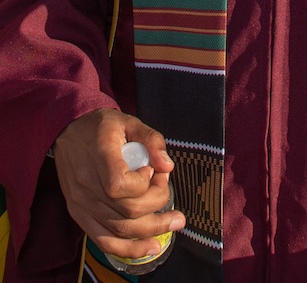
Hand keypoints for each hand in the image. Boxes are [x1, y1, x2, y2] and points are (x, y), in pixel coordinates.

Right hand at [53, 107, 185, 261]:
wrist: (68, 132)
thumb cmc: (101, 127)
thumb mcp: (129, 122)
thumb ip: (151, 140)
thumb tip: (167, 166)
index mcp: (98, 155)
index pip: (119, 185)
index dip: (142, 184)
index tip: (150, 170)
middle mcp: (86, 183)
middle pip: (125, 211)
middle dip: (156, 205)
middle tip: (167, 189)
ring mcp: (80, 202)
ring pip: (118, 230)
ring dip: (150, 230)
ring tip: (174, 223)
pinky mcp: (79, 213)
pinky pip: (103, 240)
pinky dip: (128, 249)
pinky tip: (149, 247)